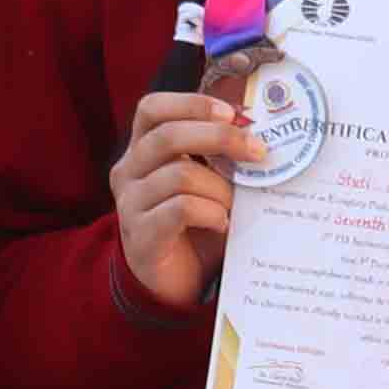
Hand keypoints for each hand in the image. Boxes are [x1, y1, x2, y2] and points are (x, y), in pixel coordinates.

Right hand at [110, 88, 241, 310]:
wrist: (172, 284)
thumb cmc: (194, 226)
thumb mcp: (206, 182)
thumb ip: (220, 157)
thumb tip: (260, 135)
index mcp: (142, 150)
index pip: (152, 109)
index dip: (191, 104)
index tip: (231, 113)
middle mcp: (128, 171)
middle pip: (168, 136)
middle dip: (220, 138)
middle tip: (258, 151)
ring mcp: (130, 204)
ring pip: (180, 174)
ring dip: (220, 188)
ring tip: (235, 205)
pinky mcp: (141, 235)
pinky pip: (181, 209)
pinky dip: (211, 213)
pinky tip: (222, 224)